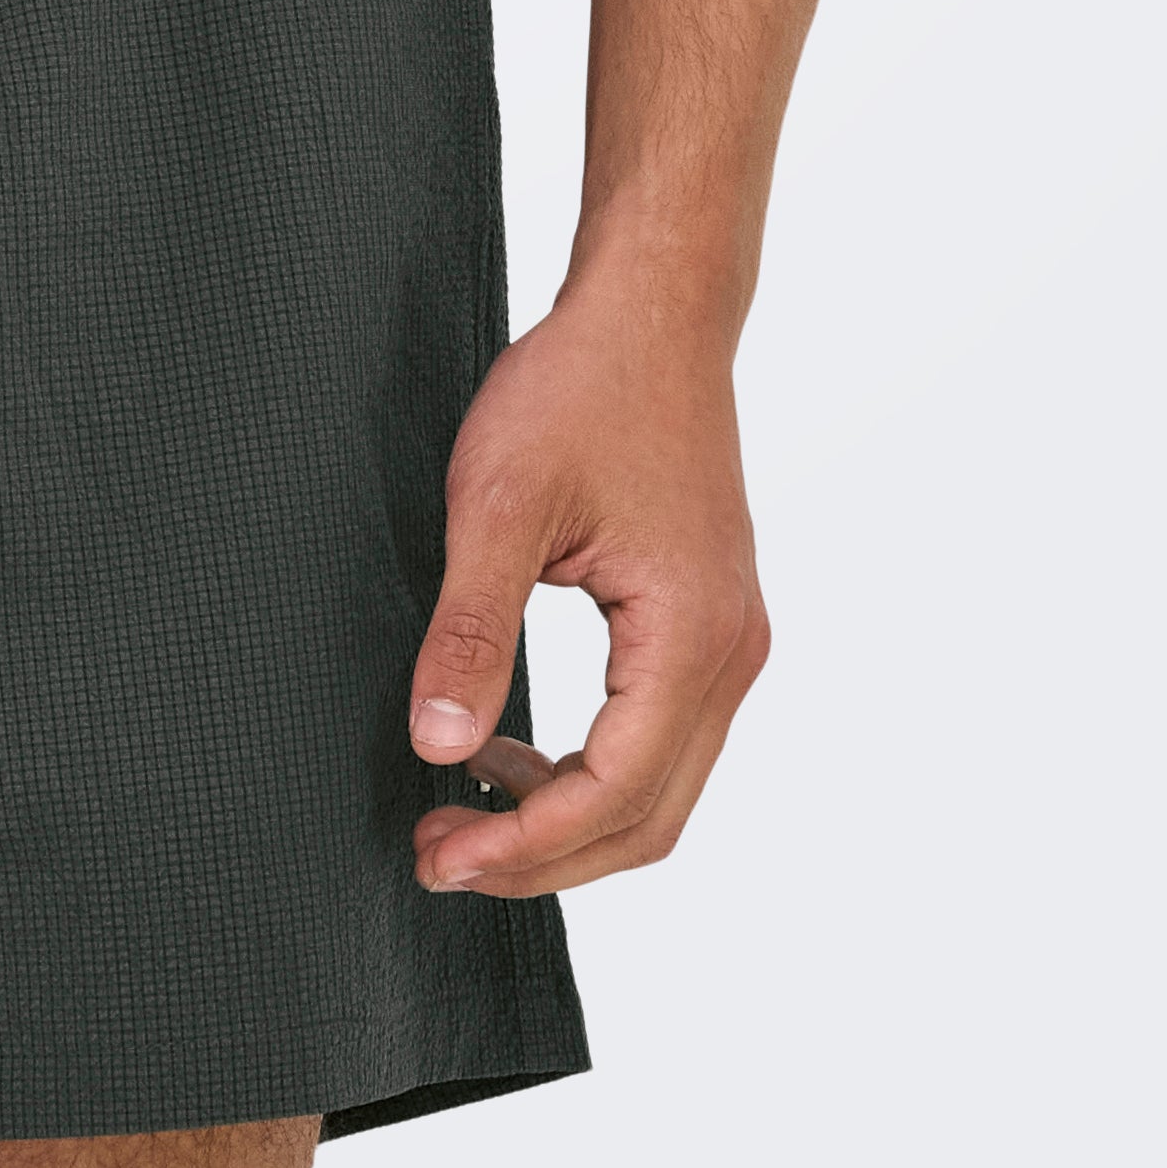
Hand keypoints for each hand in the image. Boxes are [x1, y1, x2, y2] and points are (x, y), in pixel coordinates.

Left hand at [405, 276, 770, 896]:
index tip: (436, 855)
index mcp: (691, 636)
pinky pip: (658, 737)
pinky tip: (507, 749)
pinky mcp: (708, 624)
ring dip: (563, 818)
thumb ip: (471, 630)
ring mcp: (729, 641)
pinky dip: (586, 768)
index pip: (613, 795)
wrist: (654, 310)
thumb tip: (436, 748)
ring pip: (658, 788)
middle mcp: (731, 654)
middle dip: (541, 857)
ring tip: (460, 809)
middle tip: (438, 856)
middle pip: (647, 818)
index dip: (523, 846)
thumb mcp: (498, 504)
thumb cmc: (581, 386)